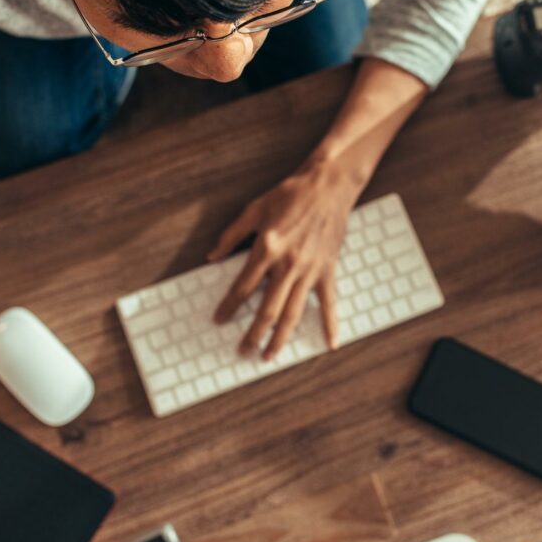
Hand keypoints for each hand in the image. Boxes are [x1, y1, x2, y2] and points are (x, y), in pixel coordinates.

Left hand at [209, 158, 364, 358]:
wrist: (328, 185)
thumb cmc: (290, 194)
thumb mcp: (254, 210)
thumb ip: (231, 235)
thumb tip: (211, 256)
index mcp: (267, 249)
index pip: (243, 286)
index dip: (229, 306)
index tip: (219, 320)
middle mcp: (288, 265)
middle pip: (267, 309)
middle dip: (253, 334)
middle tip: (242, 351)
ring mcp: (310, 270)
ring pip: (293, 312)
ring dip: (280, 337)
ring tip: (269, 356)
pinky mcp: (327, 270)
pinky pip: (328, 302)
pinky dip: (330, 324)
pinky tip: (329, 343)